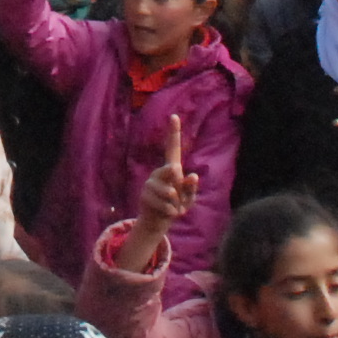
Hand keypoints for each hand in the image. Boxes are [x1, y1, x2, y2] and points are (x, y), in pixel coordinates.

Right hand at [137, 116, 198, 232]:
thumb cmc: (176, 207)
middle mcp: (159, 172)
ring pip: (170, 192)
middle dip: (180, 188)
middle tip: (178, 199)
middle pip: (173, 171)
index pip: (172, 148)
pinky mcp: (145, 194)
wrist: (157, 222)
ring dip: (176, 204)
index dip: (173, 132)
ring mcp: (150, 183)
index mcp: (171, 169)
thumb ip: (191, 188)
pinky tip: (167, 213)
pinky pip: (164, 204)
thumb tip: (193, 175)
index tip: (174, 116)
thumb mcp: (188, 199)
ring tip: (172, 207)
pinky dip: (170, 211)